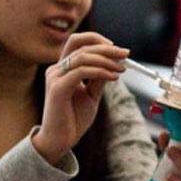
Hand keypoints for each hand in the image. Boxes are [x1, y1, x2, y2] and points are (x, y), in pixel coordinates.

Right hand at [32, 32, 128, 163]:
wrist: (61, 141)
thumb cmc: (74, 118)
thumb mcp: (92, 94)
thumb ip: (99, 78)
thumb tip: (115, 62)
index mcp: (63, 68)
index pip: (77, 42)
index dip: (97, 40)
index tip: (117, 48)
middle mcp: (56, 69)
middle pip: (81, 46)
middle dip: (107, 48)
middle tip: (126, 53)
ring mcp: (54, 77)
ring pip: (83, 57)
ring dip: (106, 60)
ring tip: (122, 68)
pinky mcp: (57, 88)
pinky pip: (81, 71)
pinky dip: (101, 71)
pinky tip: (114, 77)